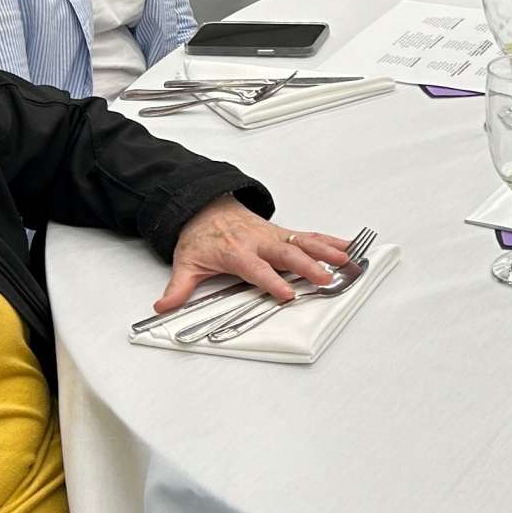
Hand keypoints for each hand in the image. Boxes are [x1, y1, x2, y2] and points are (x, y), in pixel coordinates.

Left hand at [157, 197, 351, 309]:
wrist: (205, 206)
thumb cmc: (201, 235)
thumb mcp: (186, 262)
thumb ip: (178, 288)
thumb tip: (164, 306)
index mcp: (236, 251)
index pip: (256, 268)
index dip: (271, 281)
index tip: (286, 293)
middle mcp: (259, 241)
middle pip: (286, 254)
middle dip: (307, 266)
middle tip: (324, 277)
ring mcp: (274, 235)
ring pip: (303, 241)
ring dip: (326, 250)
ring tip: (345, 260)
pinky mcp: (284, 233)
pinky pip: (310, 235)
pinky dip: (330, 240)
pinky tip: (348, 246)